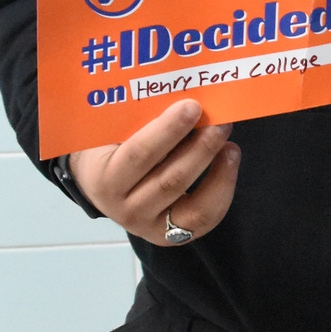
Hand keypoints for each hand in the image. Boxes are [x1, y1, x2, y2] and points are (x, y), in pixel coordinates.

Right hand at [68, 100, 239, 247]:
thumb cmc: (112, 149)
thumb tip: (187, 95)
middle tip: (221, 121)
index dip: (168, 131)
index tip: (192, 106)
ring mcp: (149, 227)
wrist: (101, 187)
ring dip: (216, 168)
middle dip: (200, 148)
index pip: (138, 154)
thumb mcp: (113, 134)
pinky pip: (204, 217)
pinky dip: (222, 189)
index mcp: (105, 179)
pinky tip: (229, 162)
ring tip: (229, 141)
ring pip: (191, 202)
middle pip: (170, 180)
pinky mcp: (172, 236)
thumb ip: (139, 120)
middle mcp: (125, 209)